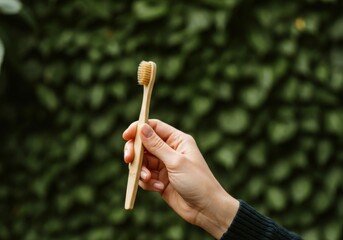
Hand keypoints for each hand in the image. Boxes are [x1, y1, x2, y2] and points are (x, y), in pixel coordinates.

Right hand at [123, 119, 238, 238]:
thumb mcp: (176, 161)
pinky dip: (147, 182)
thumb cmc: (197, 181)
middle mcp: (169, 150)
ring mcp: (164, 165)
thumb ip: (157, 145)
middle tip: (129, 159)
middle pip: (143, 144)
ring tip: (149, 179)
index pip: (154, 127)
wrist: (205, 209)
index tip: (126, 136)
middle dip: (135, 152)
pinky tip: (158, 188)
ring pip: (142, 162)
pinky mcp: (160, 180)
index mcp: (177, 140)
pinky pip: (145, 177)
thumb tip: (142, 127)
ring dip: (142, 170)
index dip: (138, 128)